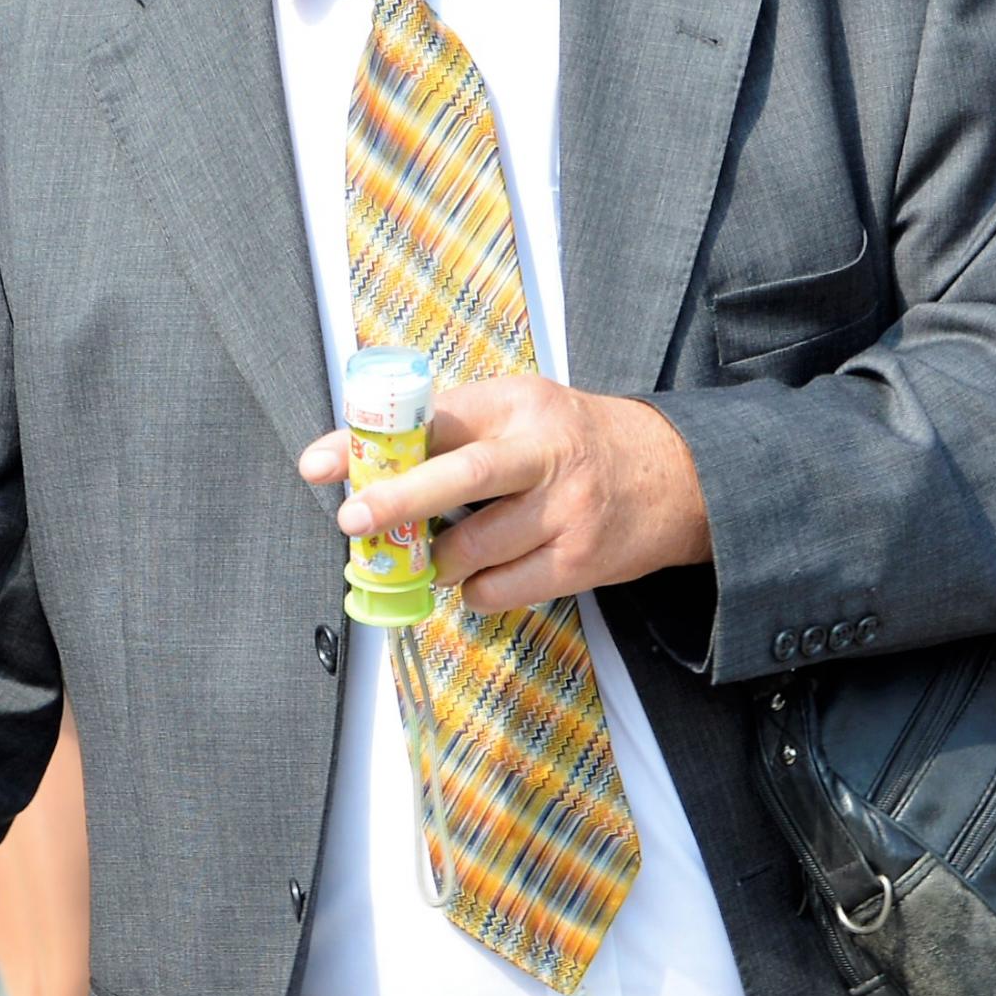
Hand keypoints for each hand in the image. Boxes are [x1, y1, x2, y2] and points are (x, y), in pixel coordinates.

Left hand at [295, 373, 710, 617]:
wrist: (676, 476)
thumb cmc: (576, 442)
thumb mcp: (522, 412)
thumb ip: (453, 431)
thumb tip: (360, 463)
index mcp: (517, 404)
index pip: (433, 420)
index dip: (371, 443)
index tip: (319, 464)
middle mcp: (543, 451)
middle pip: (461, 476)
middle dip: (398, 500)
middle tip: (354, 522)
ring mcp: (566, 509)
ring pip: (474, 548)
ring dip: (437, 562)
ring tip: (435, 557)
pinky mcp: (580, 560)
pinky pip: (501, 589)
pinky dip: (474, 591)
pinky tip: (478, 577)